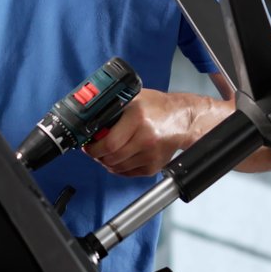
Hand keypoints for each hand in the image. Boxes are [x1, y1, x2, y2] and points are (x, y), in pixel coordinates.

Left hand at [83, 89, 198, 176]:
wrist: (182, 119)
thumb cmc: (157, 107)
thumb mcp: (134, 98)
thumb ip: (113, 107)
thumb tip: (89, 119)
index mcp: (138, 118)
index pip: (109, 143)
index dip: (94, 148)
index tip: (88, 145)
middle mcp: (146, 138)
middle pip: (111, 158)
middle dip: (97, 156)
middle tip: (93, 149)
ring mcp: (151, 154)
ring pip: (117, 168)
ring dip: (107, 162)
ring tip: (106, 152)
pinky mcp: (153, 166)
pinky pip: (128, 173)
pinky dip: (119, 168)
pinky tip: (119, 158)